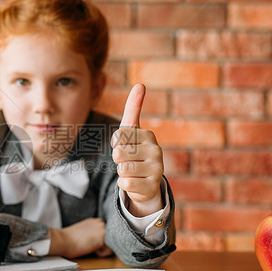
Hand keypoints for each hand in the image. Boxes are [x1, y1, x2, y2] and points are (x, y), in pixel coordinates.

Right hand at [48, 218, 111, 257]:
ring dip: (103, 248)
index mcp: (94, 221)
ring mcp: (103, 229)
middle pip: (110, 238)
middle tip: (91, 246)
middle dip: (103, 244)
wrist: (62, 240)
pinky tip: (92, 250)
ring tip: (91, 248)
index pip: (105, 233)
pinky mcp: (104, 238)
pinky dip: (102, 253)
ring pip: (111, 244)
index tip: (90, 243)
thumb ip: (91, 234)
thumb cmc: (68, 240)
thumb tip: (96, 241)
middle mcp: (100, 223)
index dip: (99, 241)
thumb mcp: (82, 232)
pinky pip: (109, 250)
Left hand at [111, 84, 164, 216]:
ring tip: (132, 172)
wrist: (146, 182)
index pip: (118, 136)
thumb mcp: (132, 131)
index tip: (125, 146)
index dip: (115, 144)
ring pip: (122, 169)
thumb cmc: (135, 152)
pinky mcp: (152, 186)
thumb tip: (140, 84)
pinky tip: (135, 183)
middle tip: (128, 161)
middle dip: (118, 159)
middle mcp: (156, 151)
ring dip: (121, 172)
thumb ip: (133, 108)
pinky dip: (124, 184)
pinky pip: (125, 183)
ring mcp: (156, 169)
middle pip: (118, 153)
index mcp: (149, 135)